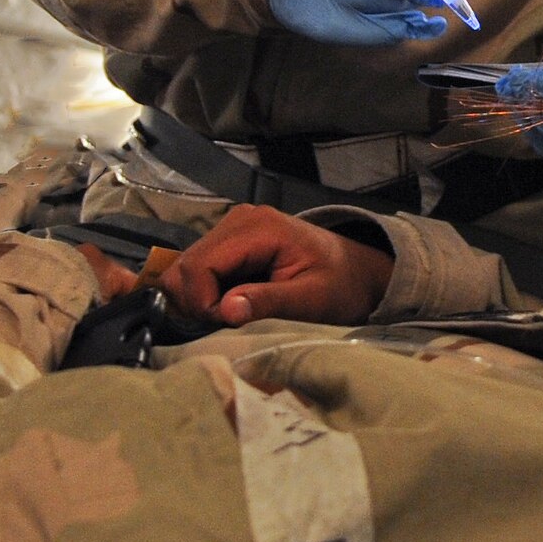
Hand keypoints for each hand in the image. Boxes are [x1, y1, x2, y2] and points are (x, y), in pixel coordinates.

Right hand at [154, 205, 394, 326]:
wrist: (358, 272)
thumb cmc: (341, 285)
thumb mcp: (310, 299)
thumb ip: (267, 301)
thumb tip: (225, 310)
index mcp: (258, 227)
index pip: (198, 266)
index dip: (202, 302)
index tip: (228, 322)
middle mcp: (239, 219)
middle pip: (185, 266)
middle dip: (198, 302)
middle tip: (230, 321)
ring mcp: (232, 228)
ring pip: (185, 269)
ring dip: (200, 299)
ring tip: (234, 312)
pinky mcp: (230, 241)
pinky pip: (198, 270)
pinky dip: (206, 292)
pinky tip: (233, 302)